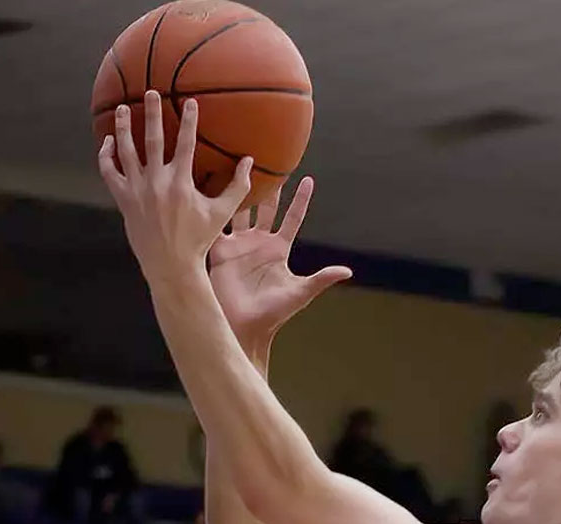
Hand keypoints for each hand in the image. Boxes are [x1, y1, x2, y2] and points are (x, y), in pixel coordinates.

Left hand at [98, 91, 257, 285]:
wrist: (170, 265)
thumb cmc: (199, 240)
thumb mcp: (221, 213)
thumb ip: (237, 187)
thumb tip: (248, 162)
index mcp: (181, 183)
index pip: (186, 143)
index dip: (189, 120)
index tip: (190, 101)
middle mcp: (157, 183)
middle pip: (152, 139)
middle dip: (152, 113)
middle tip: (151, 92)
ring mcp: (137, 190)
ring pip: (126, 151)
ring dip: (123, 127)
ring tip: (122, 108)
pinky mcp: (124, 199)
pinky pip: (110, 172)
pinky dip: (107, 155)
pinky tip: (110, 142)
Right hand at [207, 176, 351, 356]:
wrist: (243, 326)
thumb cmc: (273, 313)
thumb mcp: (300, 293)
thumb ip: (321, 279)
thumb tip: (347, 271)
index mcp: (280, 249)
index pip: (292, 218)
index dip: (300, 199)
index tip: (308, 179)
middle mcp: (260, 242)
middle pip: (266, 207)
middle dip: (269, 185)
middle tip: (270, 160)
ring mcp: (240, 244)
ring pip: (241, 209)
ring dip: (241, 190)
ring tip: (240, 165)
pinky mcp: (220, 250)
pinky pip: (219, 225)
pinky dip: (216, 207)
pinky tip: (212, 188)